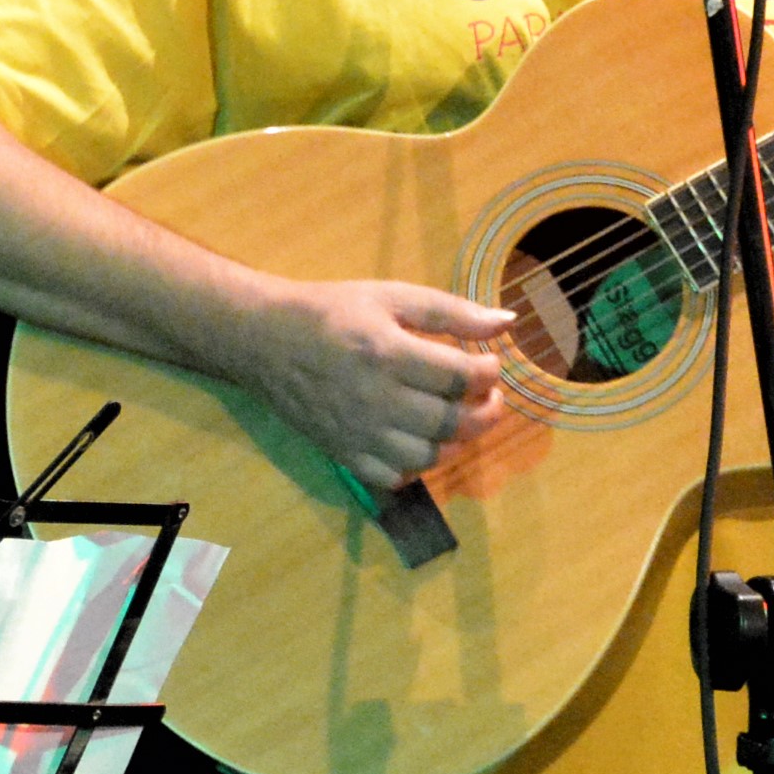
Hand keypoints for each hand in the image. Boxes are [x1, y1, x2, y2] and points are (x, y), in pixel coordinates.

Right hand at [231, 276, 518, 492]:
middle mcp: (376, 399)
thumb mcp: (390, 296)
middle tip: (486, 396)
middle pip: (452, 423)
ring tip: (454, 418)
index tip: (489, 363)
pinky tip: (418, 440)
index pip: (461, 376)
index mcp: (388, 353)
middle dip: (485, 411)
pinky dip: (416, 465)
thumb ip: (451, 311)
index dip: (490, 372)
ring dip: (455, 441)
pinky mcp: (344, 454)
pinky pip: (394, 477)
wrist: (265, 340)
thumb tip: (508, 323)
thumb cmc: (332, 311)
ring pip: (429, 457)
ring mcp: (358, 433)